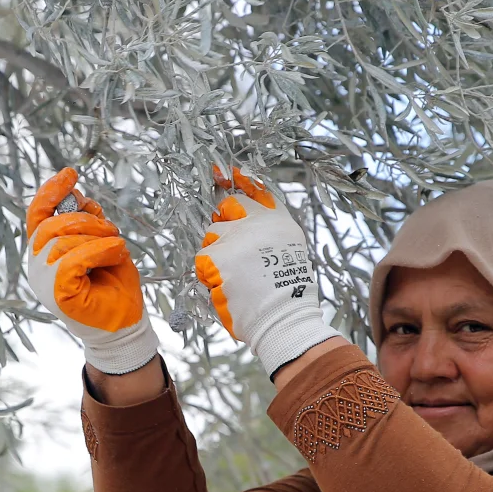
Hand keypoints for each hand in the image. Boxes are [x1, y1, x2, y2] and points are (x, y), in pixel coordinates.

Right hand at [25, 167, 159, 374]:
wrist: (125, 324)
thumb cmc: (113, 286)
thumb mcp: (102, 243)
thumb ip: (87, 222)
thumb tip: (79, 196)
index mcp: (44, 253)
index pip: (37, 216)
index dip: (50, 192)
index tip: (70, 173)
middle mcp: (38, 266)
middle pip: (51, 226)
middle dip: (85, 219)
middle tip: (111, 230)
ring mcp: (44, 282)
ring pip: (62, 241)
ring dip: (97, 237)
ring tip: (116, 247)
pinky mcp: (58, 294)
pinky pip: (72, 260)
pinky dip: (98, 251)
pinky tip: (115, 254)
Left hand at [194, 167, 340, 377]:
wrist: (283, 319)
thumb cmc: (288, 293)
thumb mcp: (290, 250)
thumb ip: (268, 231)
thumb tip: (243, 219)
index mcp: (277, 220)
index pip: (253, 190)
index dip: (236, 182)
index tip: (221, 173)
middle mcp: (256, 224)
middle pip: (226, 209)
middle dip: (224, 225)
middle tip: (232, 249)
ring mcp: (235, 239)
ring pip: (211, 236)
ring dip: (216, 253)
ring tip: (234, 276)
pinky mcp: (217, 258)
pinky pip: (202, 259)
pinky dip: (208, 274)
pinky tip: (225, 285)